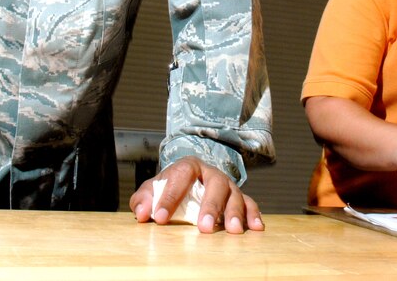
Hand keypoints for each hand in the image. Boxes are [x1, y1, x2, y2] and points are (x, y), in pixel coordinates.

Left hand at [129, 156, 263, 233]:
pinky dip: (253, 215)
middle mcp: (211, 173)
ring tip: (232, 230)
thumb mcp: (152, 190)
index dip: (170, 197)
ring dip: (235, 213)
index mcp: (188, 166)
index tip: (160, 218)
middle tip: (204, 227)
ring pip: (235, 195)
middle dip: (211, 206)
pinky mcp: (238, 197)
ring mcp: (227, 185)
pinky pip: (249, 203)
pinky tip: (255, 228)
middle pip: (216, 184)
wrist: (189, 182)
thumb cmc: (170, 188)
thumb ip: (143, 199)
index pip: (180, 176)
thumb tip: (142, 212)